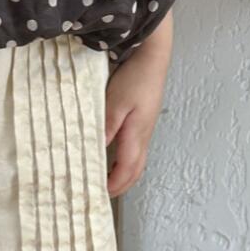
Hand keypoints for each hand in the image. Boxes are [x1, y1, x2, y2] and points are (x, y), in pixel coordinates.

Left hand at [105, 12, 173, 198]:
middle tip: (103, 194)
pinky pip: (135, 150)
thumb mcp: (115, 103)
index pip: (126, 170)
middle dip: (120, 186)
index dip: (114, 185)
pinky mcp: (143, 122)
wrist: (153, 55)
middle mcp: (143, 137)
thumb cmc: (135, 77)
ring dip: (123, 175)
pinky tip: (113, 158)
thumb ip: (106, 128)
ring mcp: (145, 130)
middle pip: (135, 171)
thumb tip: (96, 152)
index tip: (99, 194)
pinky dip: (124, 162)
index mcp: (137, 135)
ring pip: (136, 162)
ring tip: (106, 181)